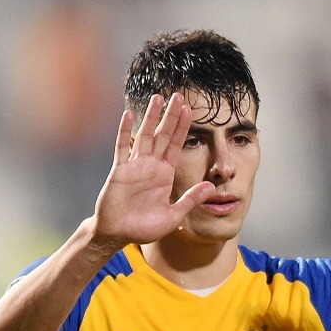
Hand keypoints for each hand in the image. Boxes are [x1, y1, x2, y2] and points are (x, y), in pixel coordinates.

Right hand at [90, 93, 215, 248]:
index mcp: (164, 174)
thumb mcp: (173, 214)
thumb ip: (191, 199)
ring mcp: (134, 166)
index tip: (190, 110)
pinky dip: (125, 131)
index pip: (176, 145)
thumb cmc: (144, 227)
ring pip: (144, 135)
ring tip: (158, 97)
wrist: (118, 234)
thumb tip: (211, 187)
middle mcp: (151, 166)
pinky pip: (123, 147)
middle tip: (178, 95)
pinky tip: (130, 115)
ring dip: (151, 117)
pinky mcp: (120, 170)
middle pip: (163, 135)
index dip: (183, 128)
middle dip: (171, 116)